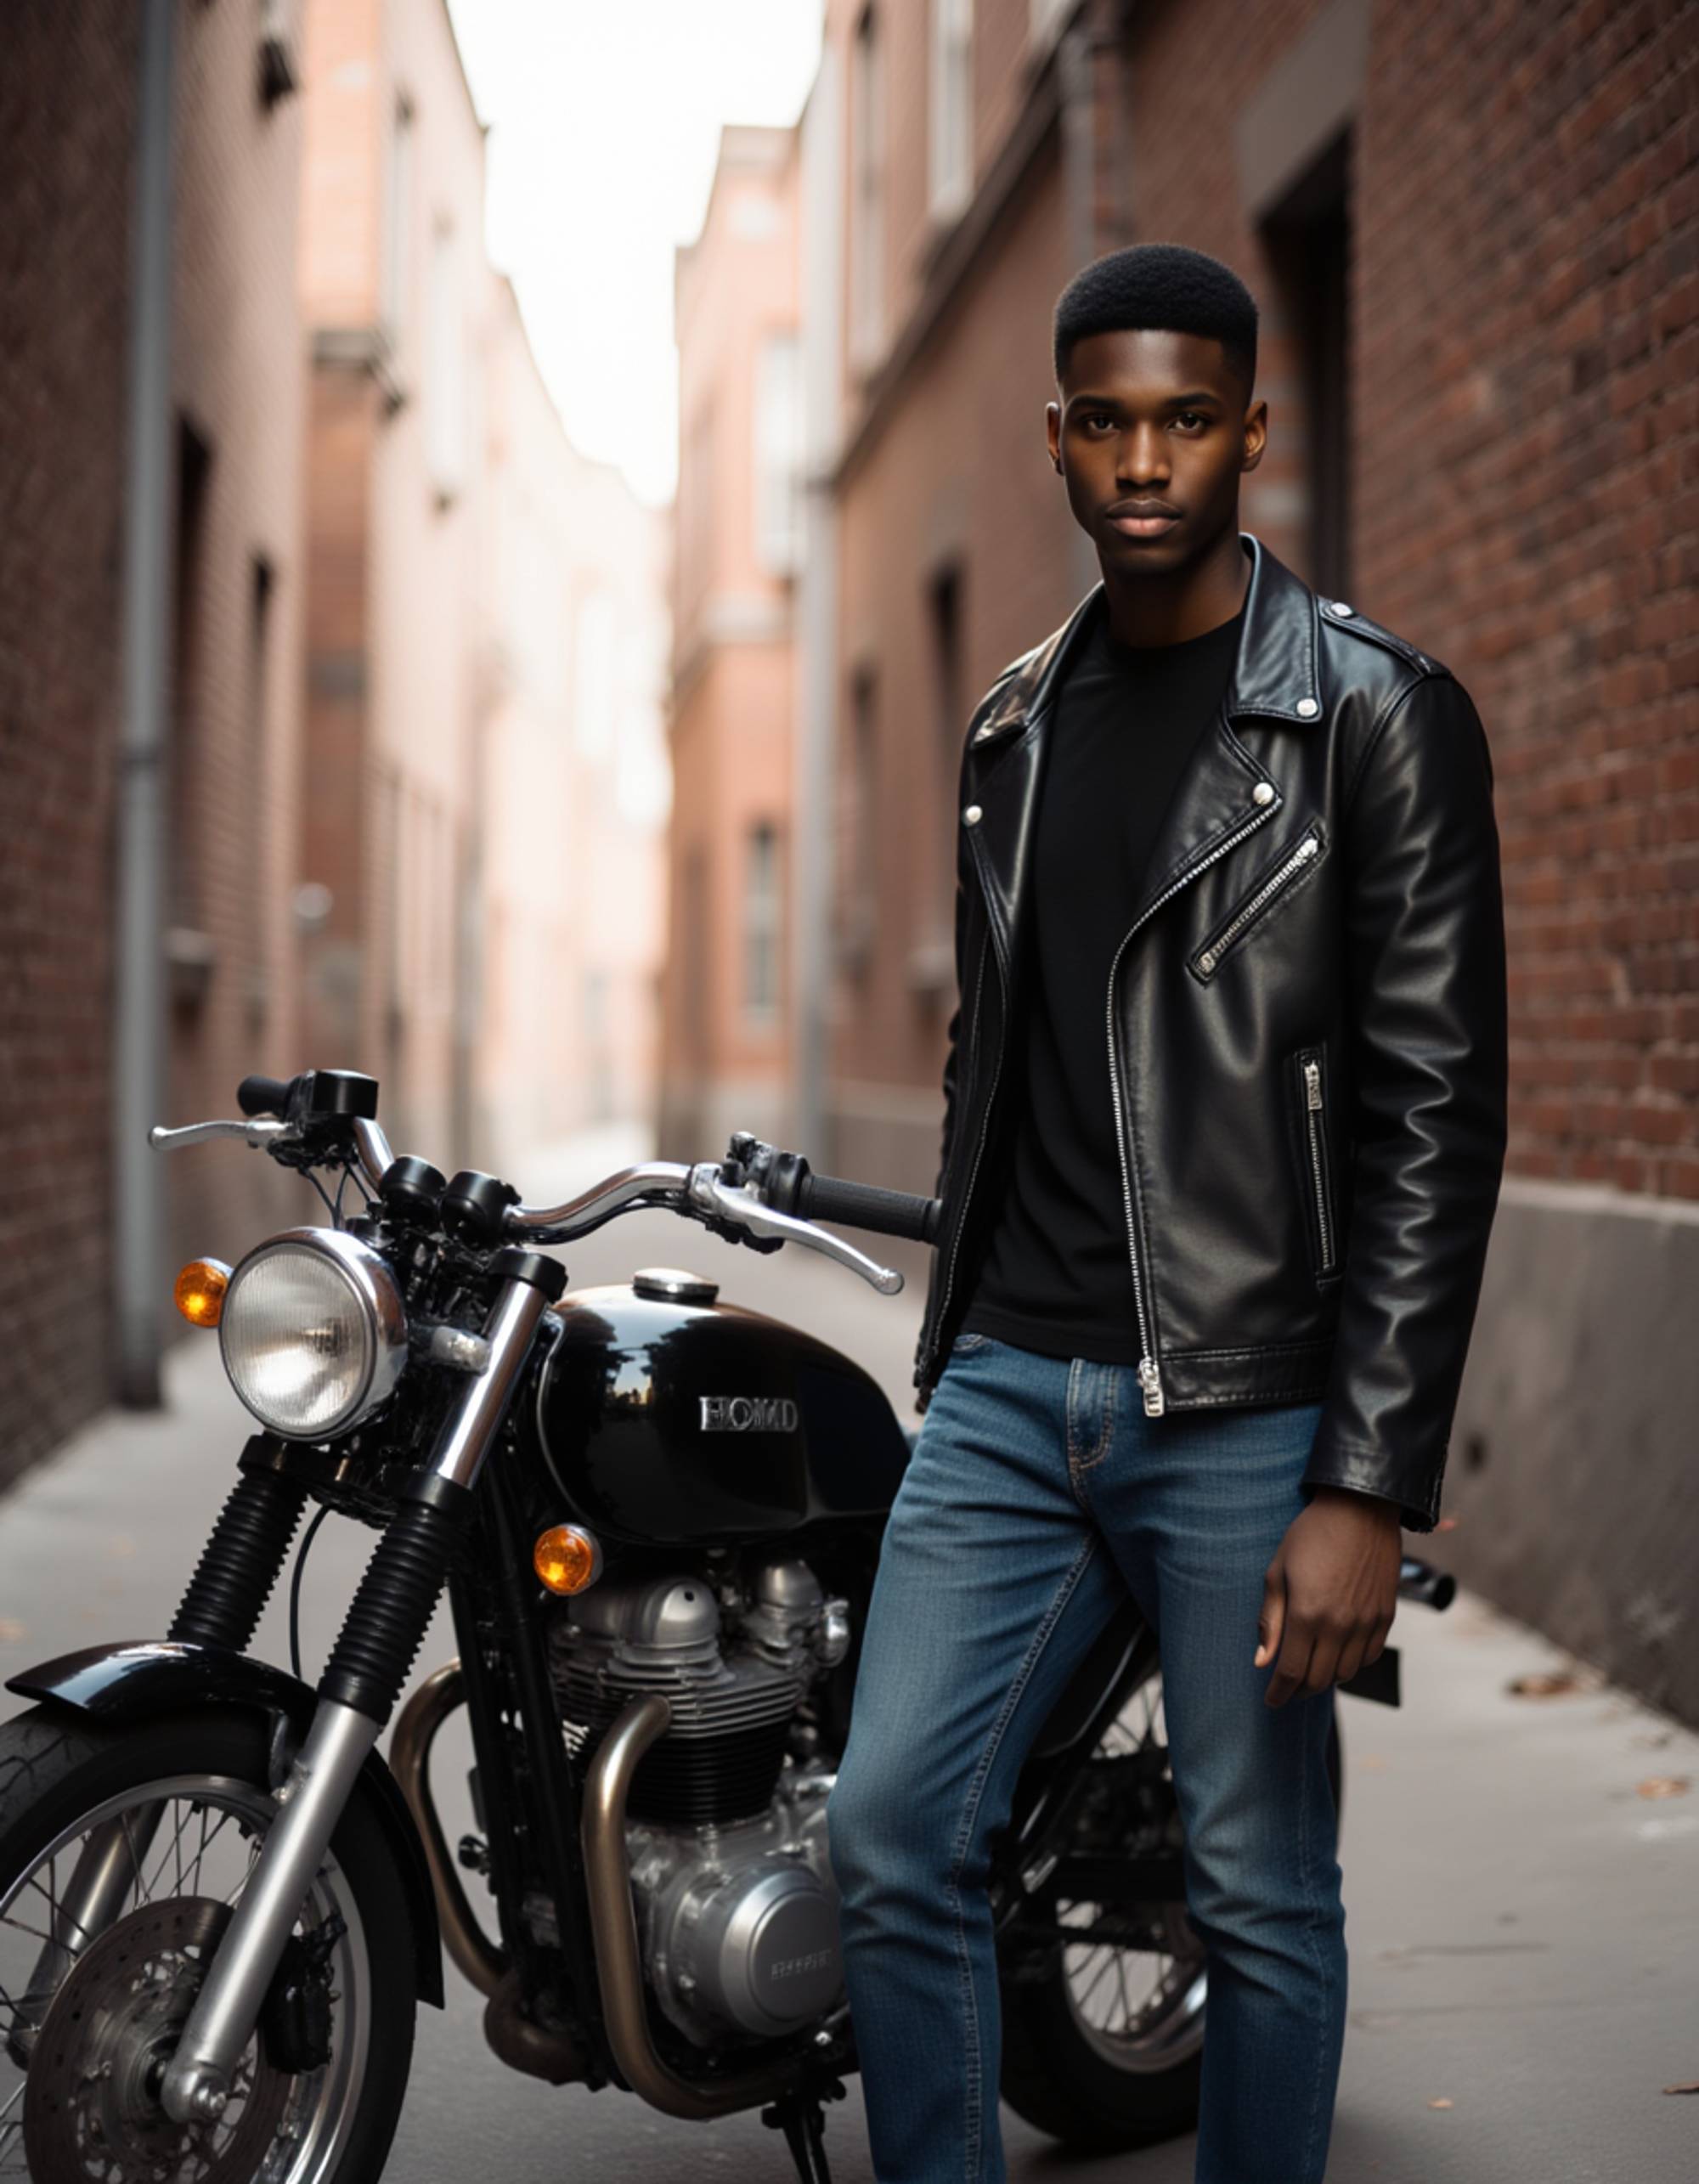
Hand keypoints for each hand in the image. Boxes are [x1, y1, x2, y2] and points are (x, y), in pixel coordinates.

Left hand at [1254, 1487, 1401, 1707]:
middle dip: (1299, 1689)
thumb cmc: (1311, 1534)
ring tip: (1311, 1668)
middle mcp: (1339, 1625)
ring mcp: (1366, 1623)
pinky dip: (1352, 1664)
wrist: (1361, 1508)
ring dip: (1325, 1678)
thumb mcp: (1278, 1570)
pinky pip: (1369, 1657)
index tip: (1271, 1701)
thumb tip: (1262, 1661)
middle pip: (1318, 1679)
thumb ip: (1270, 1619)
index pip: (1291, 1672)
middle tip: (1287, 1686)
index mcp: (1306, 1614)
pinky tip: (1338, 1654)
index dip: (1279, 1693)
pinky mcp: (1386, 1617)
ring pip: (1346, 1673)